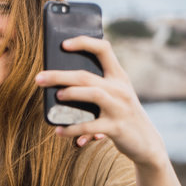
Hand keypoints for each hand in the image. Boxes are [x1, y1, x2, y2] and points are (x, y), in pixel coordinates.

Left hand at [35, 36, 166, 167]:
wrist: (147, 143)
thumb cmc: (122, 115)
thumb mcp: (115, 96)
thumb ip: (95, 86)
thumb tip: (59, 85)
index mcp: (118, 77)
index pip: (103, 49)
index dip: (84, 43)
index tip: (63, 44)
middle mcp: (120, 89)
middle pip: (86, 76)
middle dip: (60, 75)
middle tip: (39, 78)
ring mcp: (119, 108)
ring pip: (93, 94)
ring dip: (71, 94)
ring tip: (56, 96)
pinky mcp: (116, 127)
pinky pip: (90, 126)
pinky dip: (72, 128)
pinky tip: (59, 130)